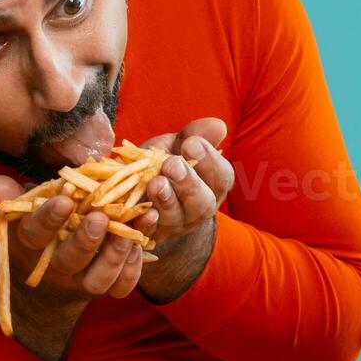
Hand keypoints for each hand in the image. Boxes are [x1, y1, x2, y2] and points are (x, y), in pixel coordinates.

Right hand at [0, 175, 157, 301]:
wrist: (51, 268)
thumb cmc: (37, 224)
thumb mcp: (21, 207)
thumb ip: (8, 195)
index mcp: (32, 244)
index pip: (36, 234)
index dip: (48, 219)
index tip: (63, 200)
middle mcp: (57, 267)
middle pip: (71, 260)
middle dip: (86, 240)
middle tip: (101, 217)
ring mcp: (82, 281)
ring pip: (99, 278)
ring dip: (116, 254)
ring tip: (132, 227)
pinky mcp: (106, 287)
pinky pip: (121, 287)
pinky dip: (133, 269)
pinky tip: (143, 241)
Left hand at [141, 117, 233, 249]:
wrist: (139, 200)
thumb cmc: (162, 167)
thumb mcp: (176, 147)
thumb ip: (194, 135)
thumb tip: (219, 126)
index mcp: (211, 186)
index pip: (221, 177)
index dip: (209, 161)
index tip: (191, 143)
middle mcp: (196, 210)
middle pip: (202, 203)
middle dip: (189, 183)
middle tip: (173, 164)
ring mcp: (173, 226)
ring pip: (176, 218)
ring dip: (166, 200)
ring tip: (156, 183)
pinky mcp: (148, 235)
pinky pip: (149, 233)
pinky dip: (147, 224)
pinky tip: (145, 212)